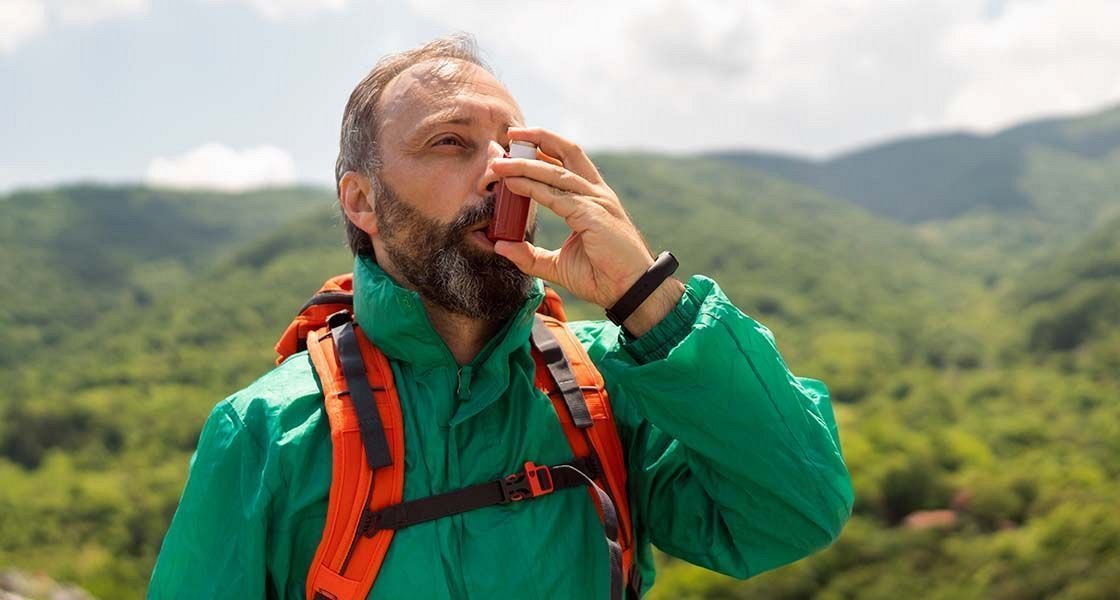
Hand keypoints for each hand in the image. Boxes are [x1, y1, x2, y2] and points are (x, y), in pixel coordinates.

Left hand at [492, 127, 683, 334]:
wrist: (630, 292)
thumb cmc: (602, 276)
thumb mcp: (558, 264)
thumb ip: (530, 255)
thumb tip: (501, 246)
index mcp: (593, 198)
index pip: (566, 163)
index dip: (542, 150)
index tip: (515, 147)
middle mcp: (596, 193)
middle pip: (566, 152)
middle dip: (537, 139)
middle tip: (508, 135)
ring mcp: (596, 201)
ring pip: (556, 172)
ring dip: (525, 164)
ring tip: (499, 163)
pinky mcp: (593, 214)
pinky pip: (556, 196)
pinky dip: (532, 187)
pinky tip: (512, 183)